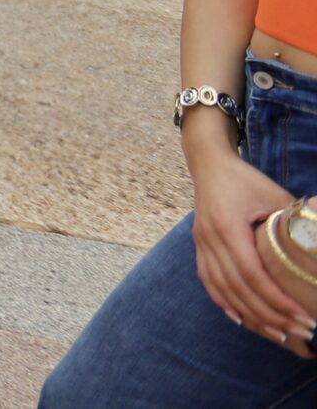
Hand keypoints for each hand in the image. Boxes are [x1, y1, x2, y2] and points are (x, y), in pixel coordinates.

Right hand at [194, 154, 314, 354]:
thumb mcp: (275, 197)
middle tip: (299, 333)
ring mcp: (201, 245)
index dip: (276, 299)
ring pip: (224, 290)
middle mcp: (209, 239)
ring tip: (279, 335)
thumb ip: (294, 223)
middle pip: (238, 288)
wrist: (209, 165)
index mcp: (227, 225)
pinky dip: (227, 304)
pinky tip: (243, 320)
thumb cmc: (247, 180)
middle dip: (270, 315)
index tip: (302, 316)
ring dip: (251, 316)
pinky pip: (210, 283)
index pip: (252, 272)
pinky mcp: (200, 248)